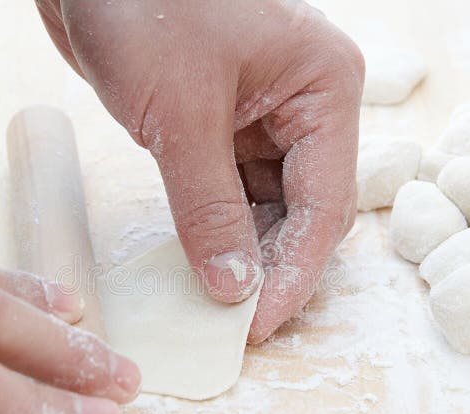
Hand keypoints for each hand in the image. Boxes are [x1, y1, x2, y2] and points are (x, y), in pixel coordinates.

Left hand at [38, 0, 362, 341]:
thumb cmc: (145, 4)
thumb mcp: (181, 115)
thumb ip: (209, 208)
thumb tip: (233, 288)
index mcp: (324, 86)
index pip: (324, 202)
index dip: (293, 271)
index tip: (257, 325)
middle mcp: (304, 103)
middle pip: (305, 209)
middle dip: (274, 266)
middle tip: (238, 323)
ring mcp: (262, 115)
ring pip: (268, 207)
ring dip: (245, 253)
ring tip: (217, 302)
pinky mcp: (219, 126)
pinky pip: (230, 192)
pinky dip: (216, 229)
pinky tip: (201, 262)